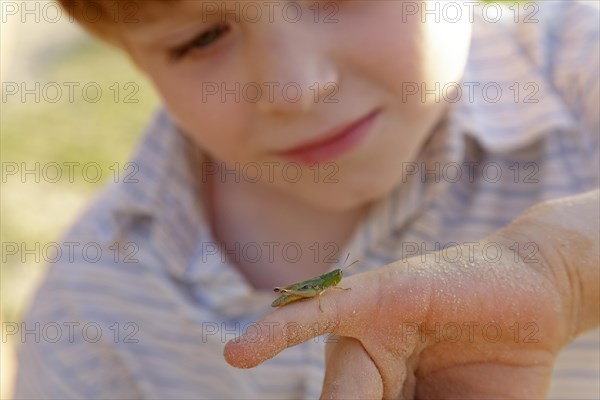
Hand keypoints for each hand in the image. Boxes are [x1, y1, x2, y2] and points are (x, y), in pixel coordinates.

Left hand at [224, 190, 598, 398]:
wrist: (535, 297)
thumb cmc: (497, 362)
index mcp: (376, 392)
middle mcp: (364, 361)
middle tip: (399, 398)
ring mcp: (367, 327)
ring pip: (347, 390)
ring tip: (419, 379)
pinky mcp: (378, 295)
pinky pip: (320, 310)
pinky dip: (281, 328)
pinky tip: (240, 354)